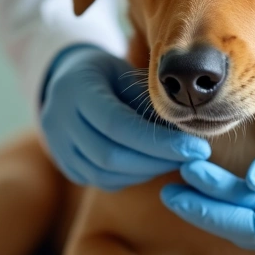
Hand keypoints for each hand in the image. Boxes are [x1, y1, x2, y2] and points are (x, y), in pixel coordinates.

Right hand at [41, 45, 210, 190]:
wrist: (66, 81)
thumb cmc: (106, 74)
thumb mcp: (127, 74)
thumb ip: (148, 102)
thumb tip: (186, 132)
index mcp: (75, 90)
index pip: (117, 125)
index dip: (158, 142)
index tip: (196, 148)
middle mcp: (59, 121)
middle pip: (109, 155)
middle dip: (157, 161)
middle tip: (193, 157)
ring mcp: (58, 147)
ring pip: (105, 174)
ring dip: (146, 172)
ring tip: (176, 160)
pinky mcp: (66, 165)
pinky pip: (101, 181)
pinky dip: (131, 177)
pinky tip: (152, 165)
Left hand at [160, 97, 254, 254]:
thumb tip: (252, 178)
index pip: (254, 225)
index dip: (212, 211)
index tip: (178, 190)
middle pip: (245, 229)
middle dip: (205, 207)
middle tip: (168, 186)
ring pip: (247, 223)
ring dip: (213, 203)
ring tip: (181, 177)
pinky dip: (229, 199)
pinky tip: (203, 182)